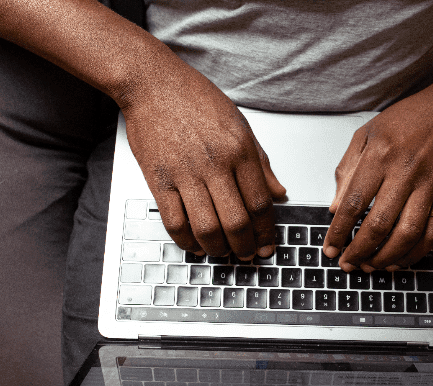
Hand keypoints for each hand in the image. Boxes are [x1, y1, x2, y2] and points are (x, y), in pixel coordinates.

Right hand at [121, 59, 285, 259]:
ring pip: (206, 227)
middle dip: (244, 247)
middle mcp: (215, 163)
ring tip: (221, 252)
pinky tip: (193, 244)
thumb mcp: (240, 124)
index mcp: (239, 150)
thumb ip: (261, 163)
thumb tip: (279, 192)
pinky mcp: (159, 179)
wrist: (152, 83)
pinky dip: (185, 240)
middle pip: (236, 221)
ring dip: (217, 248)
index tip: (266, 245)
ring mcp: (185, 173)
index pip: (259, 203)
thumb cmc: (195, 99)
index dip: (265, 231)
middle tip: (245, 255)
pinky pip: (174, 221)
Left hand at [322, 71, 432, 270]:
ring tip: (371, 265)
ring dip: (386, 256)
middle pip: (379, 224)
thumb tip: (336, 207)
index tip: (330, 247)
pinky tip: (400, 260)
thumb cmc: (407, 119)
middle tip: (347, 263)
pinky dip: (415, 252)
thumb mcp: (367, 134)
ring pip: (406, 233)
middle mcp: (404, 173)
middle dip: (359, 250)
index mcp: (380, 156)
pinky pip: (432, 233)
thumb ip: (347, 170)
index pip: (354, 203)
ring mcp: (428, 186)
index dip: (339, 231)